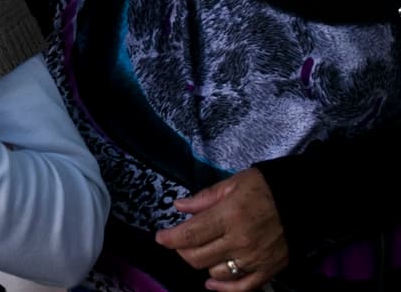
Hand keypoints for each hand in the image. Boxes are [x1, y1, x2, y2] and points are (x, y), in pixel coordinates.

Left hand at [154, 168, 288, 290]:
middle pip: (198, 257)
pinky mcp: (269, 270)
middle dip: (182, 251)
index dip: (170, 239)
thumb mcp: (232, 184)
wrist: (305, 201)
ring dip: (203, 264)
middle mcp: (240, 241)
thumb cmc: (264, 188)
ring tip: (202, 252)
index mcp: (229, 216)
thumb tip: (178, 207)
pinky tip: (212, 283)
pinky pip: (243, 287)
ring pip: (216, 273)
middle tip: (181, 242)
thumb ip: (204, 198)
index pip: (190, 235)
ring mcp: (255, 259)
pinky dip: (225, 288)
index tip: (160, 238)